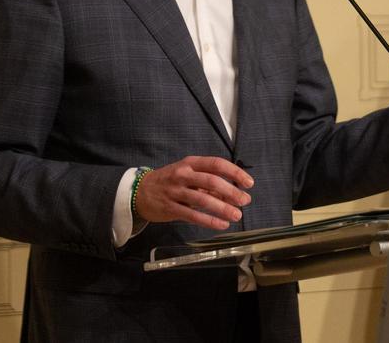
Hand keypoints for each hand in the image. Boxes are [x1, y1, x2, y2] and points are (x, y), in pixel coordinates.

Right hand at [133, 156, 253, 229]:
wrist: (139, 191)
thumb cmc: (169, 181)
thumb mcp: (188, 175)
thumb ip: (208, 183)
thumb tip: (233, 193)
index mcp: (190, 163)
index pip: (217, 164)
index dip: (235, 173)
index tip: (248, 183)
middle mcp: (183, 175)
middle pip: (212, 181)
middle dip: (231, 191)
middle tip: (245, 201)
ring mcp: (175, 191)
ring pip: (203, 199)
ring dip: (222, 208)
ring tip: (237, 215)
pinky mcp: (170, 208)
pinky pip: (193, 215)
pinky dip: (209, 221)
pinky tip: (221, 224)